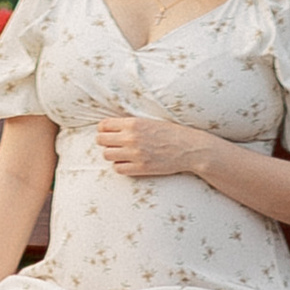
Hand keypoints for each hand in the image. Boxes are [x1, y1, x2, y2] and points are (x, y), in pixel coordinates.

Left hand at [94, 113, 212, 182]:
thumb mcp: (149, 121)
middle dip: (104, 141)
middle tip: (112, 143)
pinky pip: (118, 168)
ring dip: (111, 154)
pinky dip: (119, 166)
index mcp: (133, 123)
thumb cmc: (169, 132)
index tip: (107, 132)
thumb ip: (130, 123)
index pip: (103, 125)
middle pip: (101, 141)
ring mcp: (135, 154)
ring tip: (120, 153)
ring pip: (107, 155)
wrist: (187, 148)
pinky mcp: (141, 168)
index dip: (103, 129)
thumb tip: (111, 126)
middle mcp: (131, 138)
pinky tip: (127, 162)